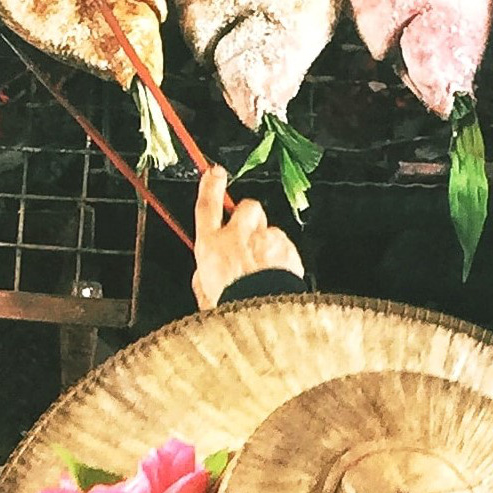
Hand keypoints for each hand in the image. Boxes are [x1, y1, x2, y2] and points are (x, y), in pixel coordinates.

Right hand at [192, 166, 302, 311]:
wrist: (263, 319)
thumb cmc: (233, 311)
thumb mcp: (205, 296)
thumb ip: (204, 278)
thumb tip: (204, 274)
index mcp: (211, 247)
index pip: (207, 206)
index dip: (210, 186)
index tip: (214, 173)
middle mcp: (238, 238)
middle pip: (246, 208)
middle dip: (249, 216)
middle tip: (249, 234)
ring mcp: (265, 241)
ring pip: (269, 230)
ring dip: (267, 244)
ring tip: (265, 270)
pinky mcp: (287, 250)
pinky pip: (285, 247)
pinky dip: (283, 259)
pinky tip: (278, 278)